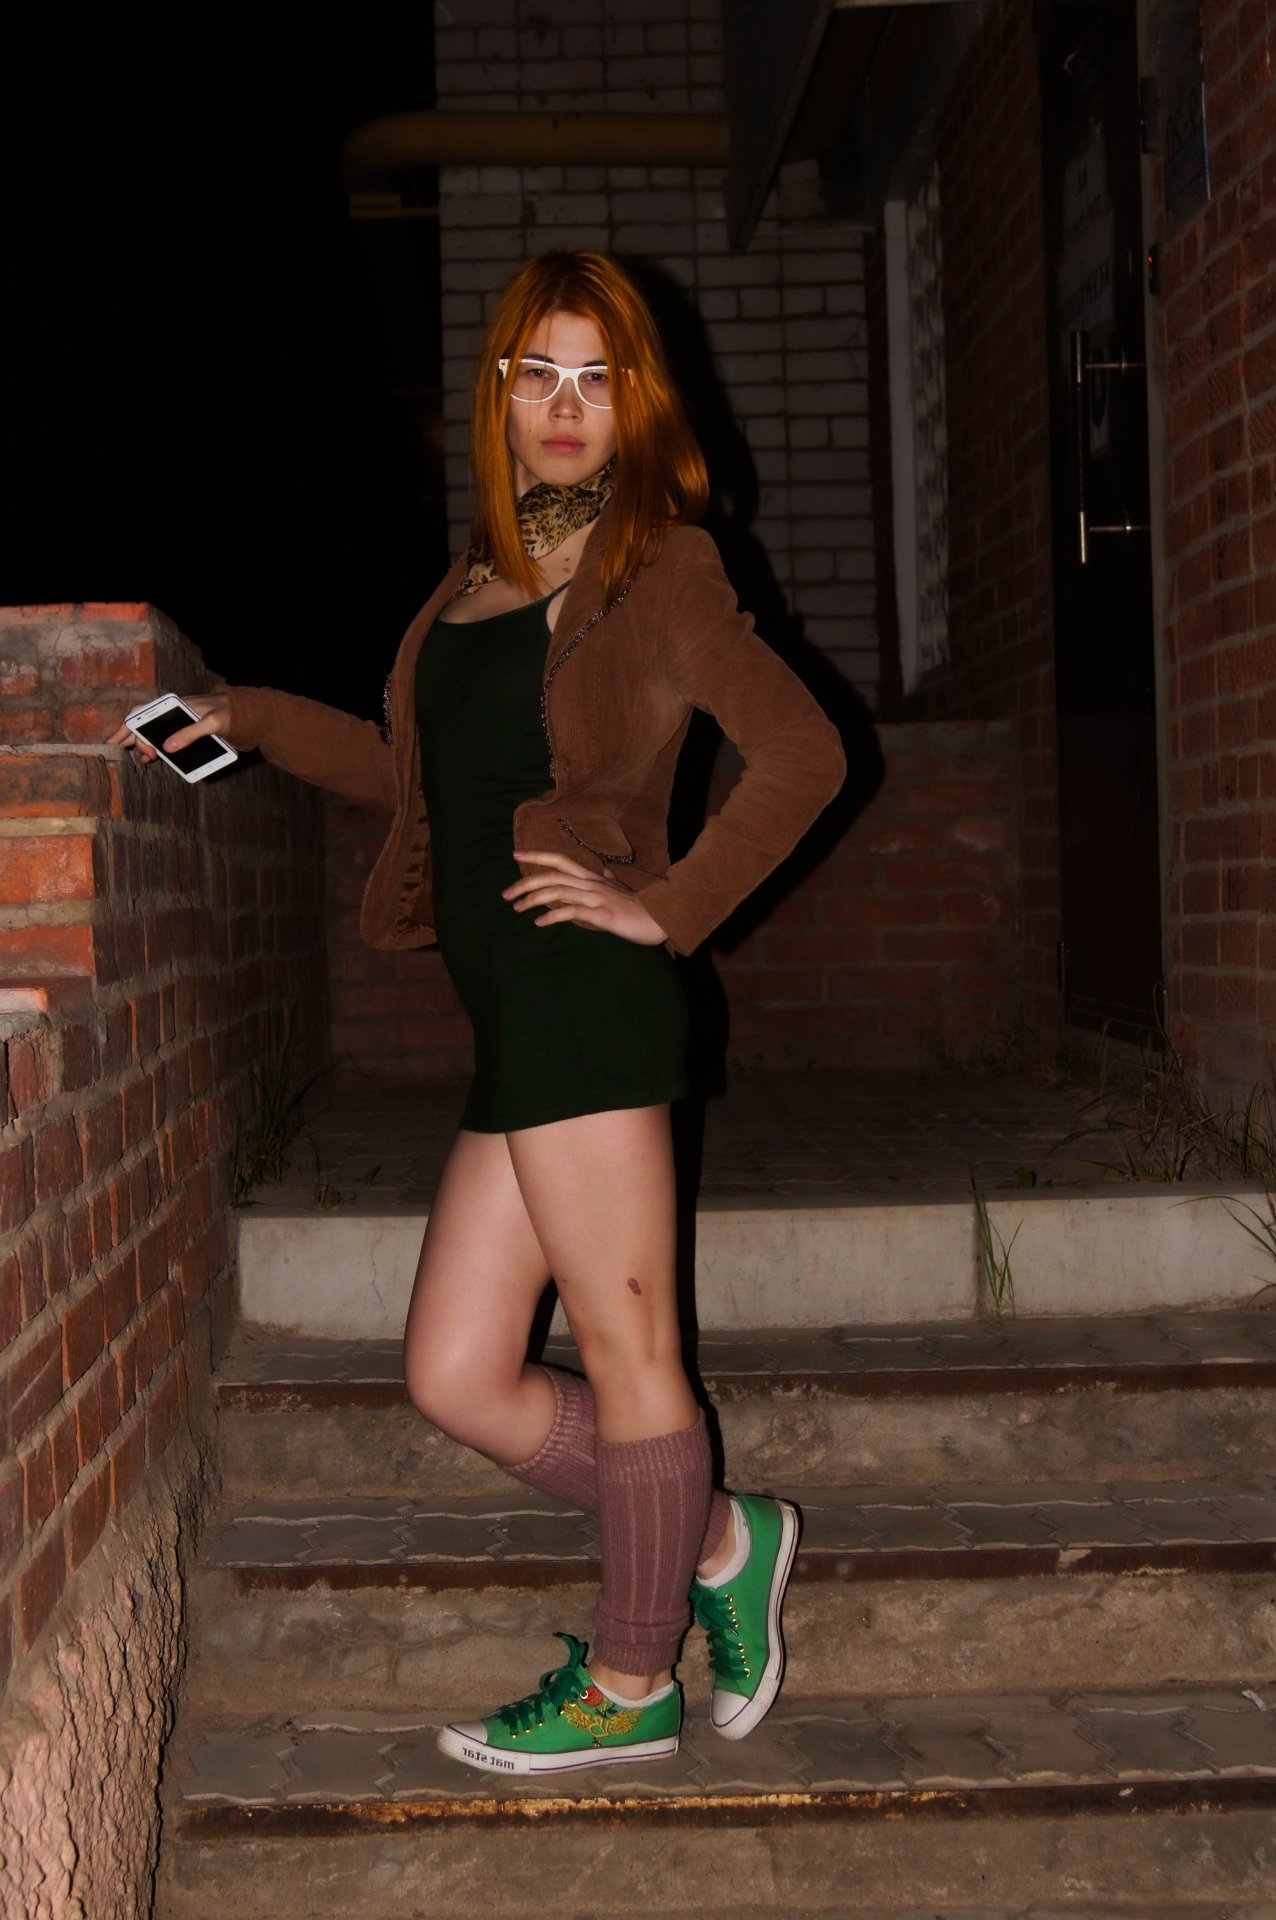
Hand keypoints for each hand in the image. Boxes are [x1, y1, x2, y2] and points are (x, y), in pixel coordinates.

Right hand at [107, 693, 231, 764]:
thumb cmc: (226, 713)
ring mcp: (173, 724)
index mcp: (170, 706)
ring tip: (145, 759)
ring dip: (143, 746)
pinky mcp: (181, 733)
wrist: (242, 715)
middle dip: (134, 741)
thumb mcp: (211, 723)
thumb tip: (167, 748)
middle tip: (142, 756)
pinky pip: (163, 741)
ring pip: (150, 734)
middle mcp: (168, 714)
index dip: (125, 727)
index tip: (116, 742)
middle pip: (141, 726)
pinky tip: (153, 758)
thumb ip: (190, 733)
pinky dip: (155, 749)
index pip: (140, 713)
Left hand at [502, 851, 666, 944]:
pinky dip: (552, 916)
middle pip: (552, 876)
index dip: (537, 855)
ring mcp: (595, 897)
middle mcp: (591, 883)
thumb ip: (609, 879)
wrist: (660, 917)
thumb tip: (605, 870)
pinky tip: (539, 923)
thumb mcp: (621, 888)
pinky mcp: (600, 913)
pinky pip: (571, 911)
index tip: (516, 854)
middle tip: (505, 895)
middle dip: (525, 882)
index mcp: (592, 877)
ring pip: (558, 891)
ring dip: (533, 900)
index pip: (560, 860)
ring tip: (517, 909)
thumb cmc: (639, 906)